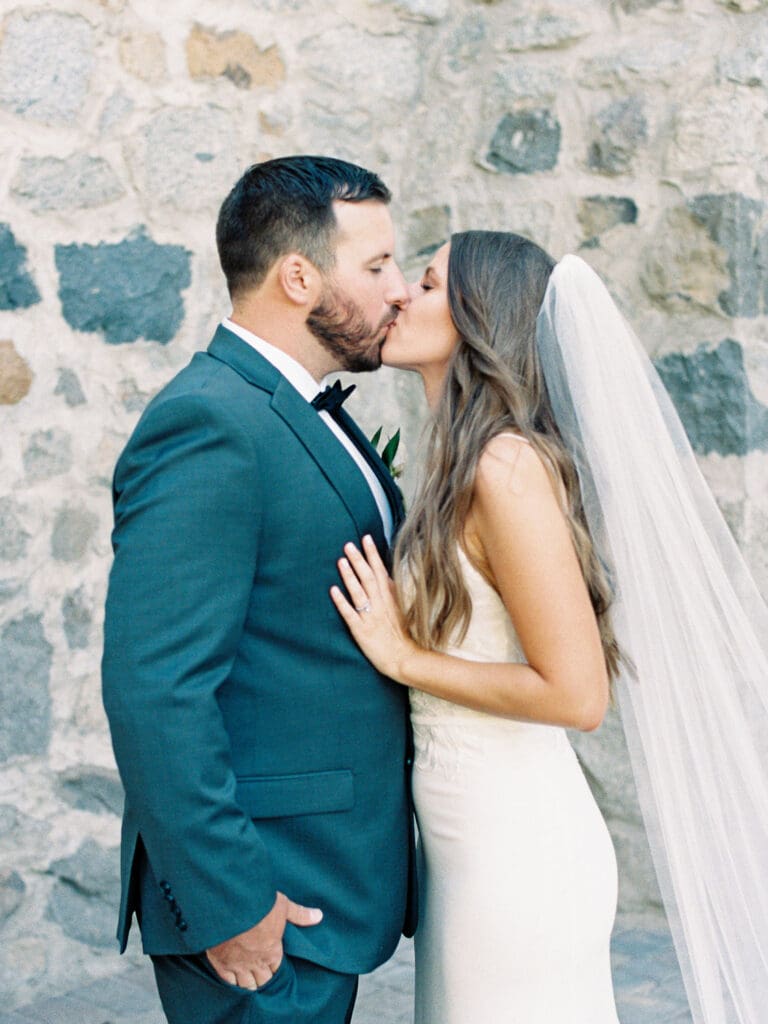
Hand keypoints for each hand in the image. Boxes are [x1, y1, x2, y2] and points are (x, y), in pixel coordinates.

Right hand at [205, 891, 321, 989]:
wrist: (229, 905)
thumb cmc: (257, 904)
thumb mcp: (282, 905)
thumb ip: (299, 914)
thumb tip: (318, 915)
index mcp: (272, 951)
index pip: (276, 970)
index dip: (275, 970)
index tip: (273, 966)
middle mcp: (255, 962)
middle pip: (262, 981)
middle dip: (262, 979)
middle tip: (261, 975)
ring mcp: (237, 965)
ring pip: (245, 985)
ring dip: (248, 983)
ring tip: (249, 980)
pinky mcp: (220, 963)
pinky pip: (227, 982)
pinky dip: (231, 983)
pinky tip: (232, 979)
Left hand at [331, 534, 416, 681]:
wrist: (405, 658)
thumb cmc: (404, 635)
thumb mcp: (402, 609)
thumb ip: (392, 592)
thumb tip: (383, 574)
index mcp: (390, 598)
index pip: (380, 571)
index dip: (372, 554)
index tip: (366, 538)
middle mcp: (381, 605)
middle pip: (368, 578)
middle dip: (358, 560)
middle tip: (348, 545)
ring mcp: (371, 617)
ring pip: (359, 592)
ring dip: (349, 576)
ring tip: (341, 561)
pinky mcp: (361, 630)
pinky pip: (350, 614)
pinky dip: (341, 601)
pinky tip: (333, 590)